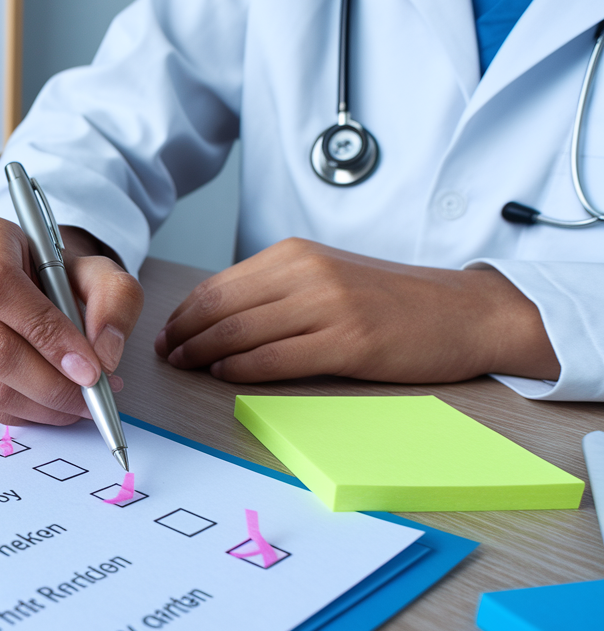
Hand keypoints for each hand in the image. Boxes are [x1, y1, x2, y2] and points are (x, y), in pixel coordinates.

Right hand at [0, 216, 144, 424]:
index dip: (43, 330)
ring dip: (48, 404)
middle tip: (95, 391)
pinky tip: (61, 401)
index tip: (88, 364)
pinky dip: (34, 412)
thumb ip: (115, 301)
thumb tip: (104, 355)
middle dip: (53, 382)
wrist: (38, 283)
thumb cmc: (63, 274)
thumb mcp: (102, 271)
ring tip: (85, 397)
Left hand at [153, 238, 559, 383]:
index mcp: (297, 255)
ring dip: (203, 353)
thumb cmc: (394, 302)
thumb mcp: (328, 276)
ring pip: (240, 332)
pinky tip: (224, 375)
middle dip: (183, 334)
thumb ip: (278, 289)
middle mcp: (307, 274)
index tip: (166, 332)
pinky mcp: (347, 342)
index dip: (183, 313)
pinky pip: (275, 359)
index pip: (218, 285)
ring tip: (185, 366)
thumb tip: (218, 316)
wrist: (464, 312)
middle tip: (165, 354)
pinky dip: (240, 369)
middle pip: (221, 307)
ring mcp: (328, 307)